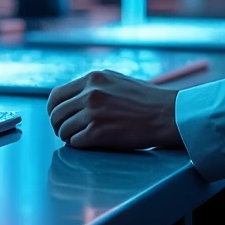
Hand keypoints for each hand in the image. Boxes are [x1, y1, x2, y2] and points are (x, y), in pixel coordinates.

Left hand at [47, 70, 183, 150]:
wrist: (170, 115)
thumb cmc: (148, 101)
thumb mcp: (116, 82)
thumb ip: (93, 86)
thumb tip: (72, 98)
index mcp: (92, 78)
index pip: (56, 95)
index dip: (54, 110)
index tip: (59, 118)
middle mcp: (90, 93)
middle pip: (56, 114)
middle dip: (58, 126)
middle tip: (66, 133)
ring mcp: (93, 112)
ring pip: (63, 129)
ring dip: (68, 137)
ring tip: (80, 139)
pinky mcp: (99, 132)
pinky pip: (75, 142)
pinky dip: (78, 146)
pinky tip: (89, 144)